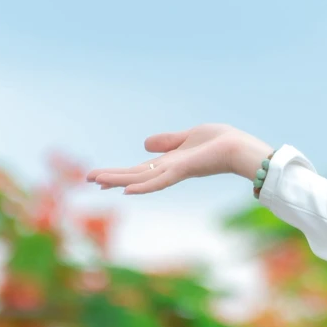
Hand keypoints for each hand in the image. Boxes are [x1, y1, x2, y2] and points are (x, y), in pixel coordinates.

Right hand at [86, 123, 270, 193]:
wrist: (240, 148)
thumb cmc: (221, 142)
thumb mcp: (189, 136)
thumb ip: (168, 141)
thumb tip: (144, 144)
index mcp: (169, 162)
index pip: (138, 170)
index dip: (118, 173)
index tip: (97, 177)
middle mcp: (168, 169)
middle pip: (134, 175)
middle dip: (111, 177)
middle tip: (86, 179)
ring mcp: (175, 171)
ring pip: (140, 178)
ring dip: (118, 180)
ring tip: (97, 181)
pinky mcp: (183, 170)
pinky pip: (160, 180)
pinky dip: (143, 186)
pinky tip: (126, 190)